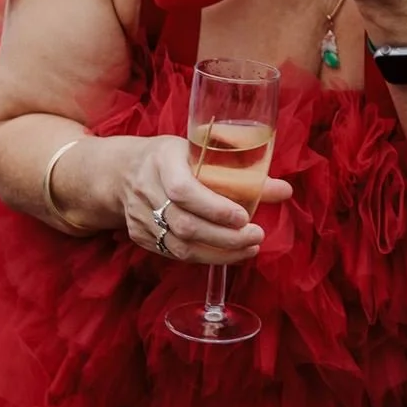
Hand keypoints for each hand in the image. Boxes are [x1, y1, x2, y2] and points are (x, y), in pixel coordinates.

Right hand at [114, 135, 291, 263]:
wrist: (120, 172)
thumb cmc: (172, 157)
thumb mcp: (201, 150)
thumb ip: (242, 171)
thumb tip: (285, 191)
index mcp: (162, 160)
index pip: (184, 190)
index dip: (215, 208)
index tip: (244, 216)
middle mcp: (146, 189)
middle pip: (185, 224)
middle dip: (226, 237)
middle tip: (256, 237)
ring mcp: (139, 216)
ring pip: (180, 246)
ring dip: (219, 253)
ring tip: (249, 249)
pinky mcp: (139, 236)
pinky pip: (173, 254)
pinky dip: (203, 257)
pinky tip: (226, 254)